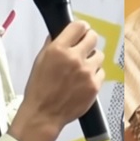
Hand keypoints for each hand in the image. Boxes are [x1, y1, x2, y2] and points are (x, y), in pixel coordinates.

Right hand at [10, 20, 103, 140]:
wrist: (44, 114)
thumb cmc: (38, 88)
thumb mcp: (39, 61)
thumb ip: (52, 44)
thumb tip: (62, 33)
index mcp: (58, 49)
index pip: (79, 26)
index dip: (80, 28)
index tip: (79, 32)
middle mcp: (75, 58)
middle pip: (93, 37)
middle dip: (88, 40)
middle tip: (83, 48)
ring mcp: (87, 72)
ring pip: (99, 55)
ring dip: (92, 59)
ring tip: (83, 68)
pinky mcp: (95, 85)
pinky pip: (101, 72)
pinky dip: (94, 75)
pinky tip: (84, 81)